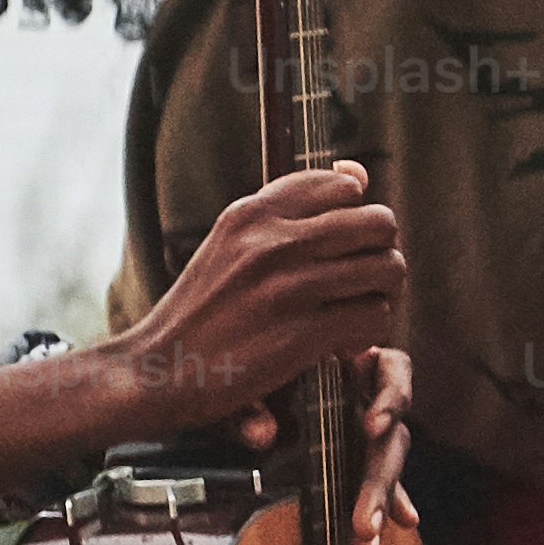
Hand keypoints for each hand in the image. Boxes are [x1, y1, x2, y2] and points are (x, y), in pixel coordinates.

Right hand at [121, 163, 403, 427]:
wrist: (155, 371)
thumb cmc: (202, 309)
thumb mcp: (234, 244)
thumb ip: (293, 210)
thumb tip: (357, 172)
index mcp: (252, 213)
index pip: (344, 185)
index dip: (355, 217)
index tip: (340, 247)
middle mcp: (272, 241)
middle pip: (379, 223)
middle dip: (381, 253)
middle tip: (362, 281)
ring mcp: (289, 287)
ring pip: (387, 269)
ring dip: (382, 294)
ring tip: (354, 311)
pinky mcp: (302, 335)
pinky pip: (376, 317)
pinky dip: (369, 333)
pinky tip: (342, 342)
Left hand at [225, 343, 410, 544]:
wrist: (215, 378)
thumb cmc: (235, 369)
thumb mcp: (235, 380)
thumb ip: (246, 403)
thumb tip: (262, 436)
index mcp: (345, 360)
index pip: (392, 368)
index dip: (391, 397)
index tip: (371, 428)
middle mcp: (362, 393)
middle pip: (390, 435)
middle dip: (377, 481)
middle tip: (363, 521)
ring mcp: (358, 427)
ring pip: (381, 465)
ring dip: (375, 505)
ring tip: (363, 542)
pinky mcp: (350, 456)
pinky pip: (369, 481)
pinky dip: (377, 506)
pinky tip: (381, 533)